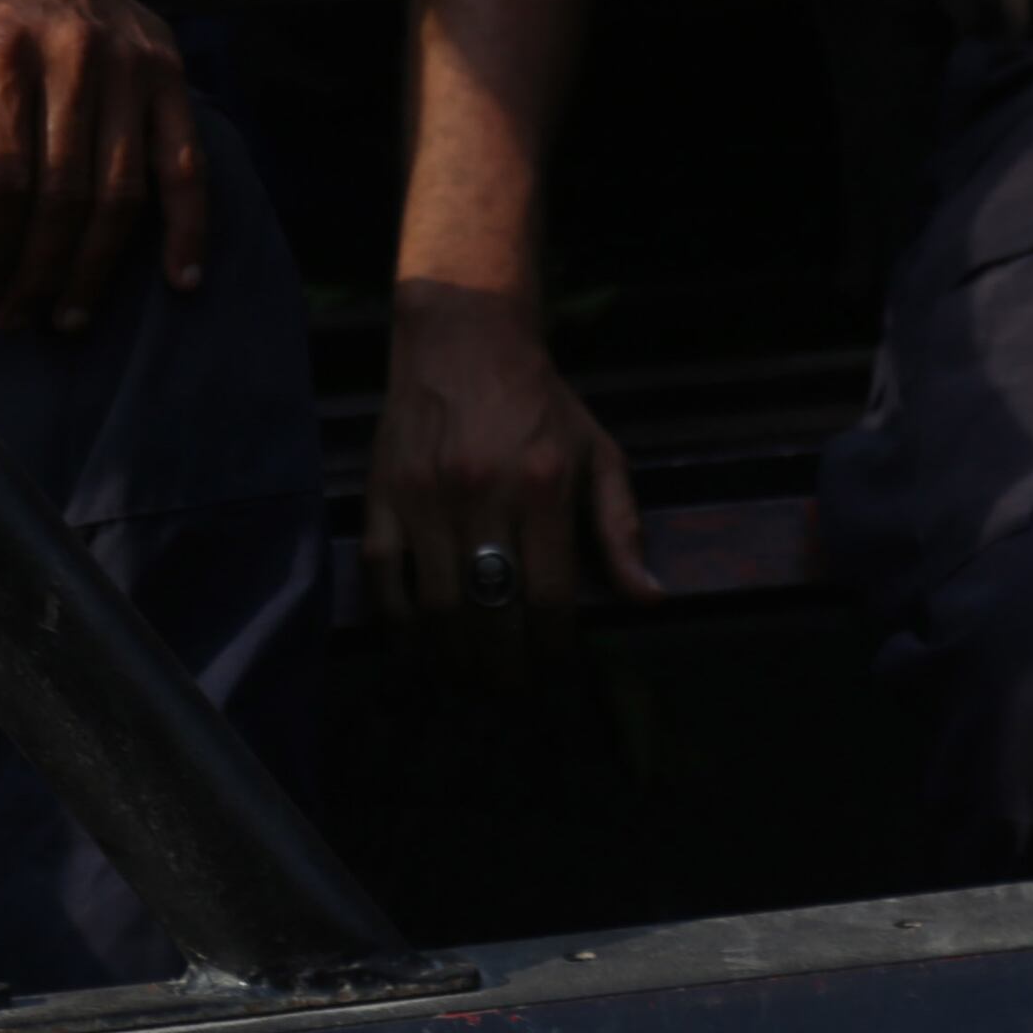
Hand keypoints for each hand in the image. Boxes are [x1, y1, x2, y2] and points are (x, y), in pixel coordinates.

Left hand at [0, 0, 206, 328]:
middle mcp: (71, 54)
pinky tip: (181, 279)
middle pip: (65, 194)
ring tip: (69, 314)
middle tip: (23, 316)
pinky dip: (189, 227)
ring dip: (96, 267)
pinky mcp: (169, 71)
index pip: (3, 181)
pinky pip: (186, 163)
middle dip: (40, 271)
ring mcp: (129, 63)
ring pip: (122, 191)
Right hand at [364, 280, 658, 661]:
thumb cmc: (540, 402)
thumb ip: (621, 528)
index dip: (554, 654)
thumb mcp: (599, 453)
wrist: (464, 337)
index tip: (559, 678)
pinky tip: (416, 648)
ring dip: (453, 658)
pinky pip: (383, 576)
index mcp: (542, 488)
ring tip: (469, 683)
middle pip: (491, 613)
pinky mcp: (382, 494)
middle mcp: (482, 495)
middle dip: (505, 670)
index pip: (549, 599)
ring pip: (436, 606)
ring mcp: (425, 497)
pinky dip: (397, 623)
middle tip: (513, 695)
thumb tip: (650, 599)